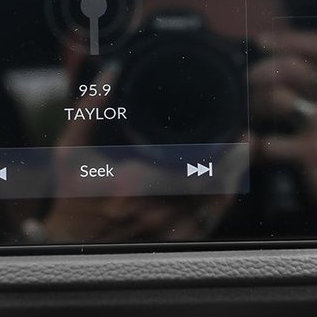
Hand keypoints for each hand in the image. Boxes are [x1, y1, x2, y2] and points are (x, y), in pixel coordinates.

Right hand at [43, 65, 239, 242]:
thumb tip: (110, 73)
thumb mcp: (71, 149)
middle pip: (214, 186)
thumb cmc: (71, 196)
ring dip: (232, 181)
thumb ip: (90, 108)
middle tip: (247, 140)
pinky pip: (205, 224)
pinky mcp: (168, 242)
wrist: (69, 244)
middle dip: (237, 162)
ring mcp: (165, 230)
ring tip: (243, 157)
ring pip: (214, 206)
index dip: (227, 154)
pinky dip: (219, 205)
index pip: (197, 170)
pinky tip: (227, 186)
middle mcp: (156, 210)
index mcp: (135, 183)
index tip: (239, 132)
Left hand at [250, 29, 316, 235]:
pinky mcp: (315, 154)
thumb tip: (267, 63)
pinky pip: (272, 143)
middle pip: (295, 69)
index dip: (290, 39)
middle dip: (260, 72)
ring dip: (252, 105)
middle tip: (240, 82)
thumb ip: (309, 88)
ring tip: (240, 113)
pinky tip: (249, 147)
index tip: (261, 41)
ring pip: (281, 101)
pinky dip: (254, 145)